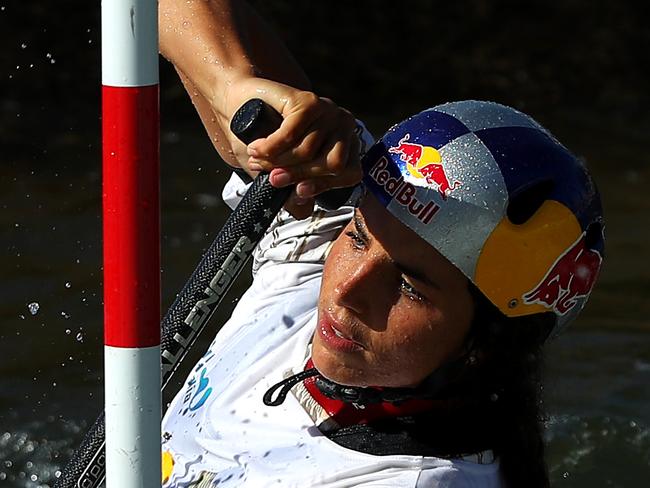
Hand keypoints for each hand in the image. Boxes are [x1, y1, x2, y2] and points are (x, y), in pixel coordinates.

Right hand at [223, 78, 360, 218]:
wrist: (240, 104)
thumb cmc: (264, 139)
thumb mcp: (279, 173)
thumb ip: (293, 194)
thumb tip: (304, 211)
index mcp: (346, 146)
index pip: (350, 173)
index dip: (324, 185)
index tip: (299, 192)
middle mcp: (343, 126)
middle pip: (331, 164)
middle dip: (297, 175)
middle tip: (271, 178)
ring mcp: (328, 110)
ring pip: (308, 151)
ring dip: (277, 161)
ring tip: (257, 158)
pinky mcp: (308, 100)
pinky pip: (291, 135)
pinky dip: (270, 147)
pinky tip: (256, 147)